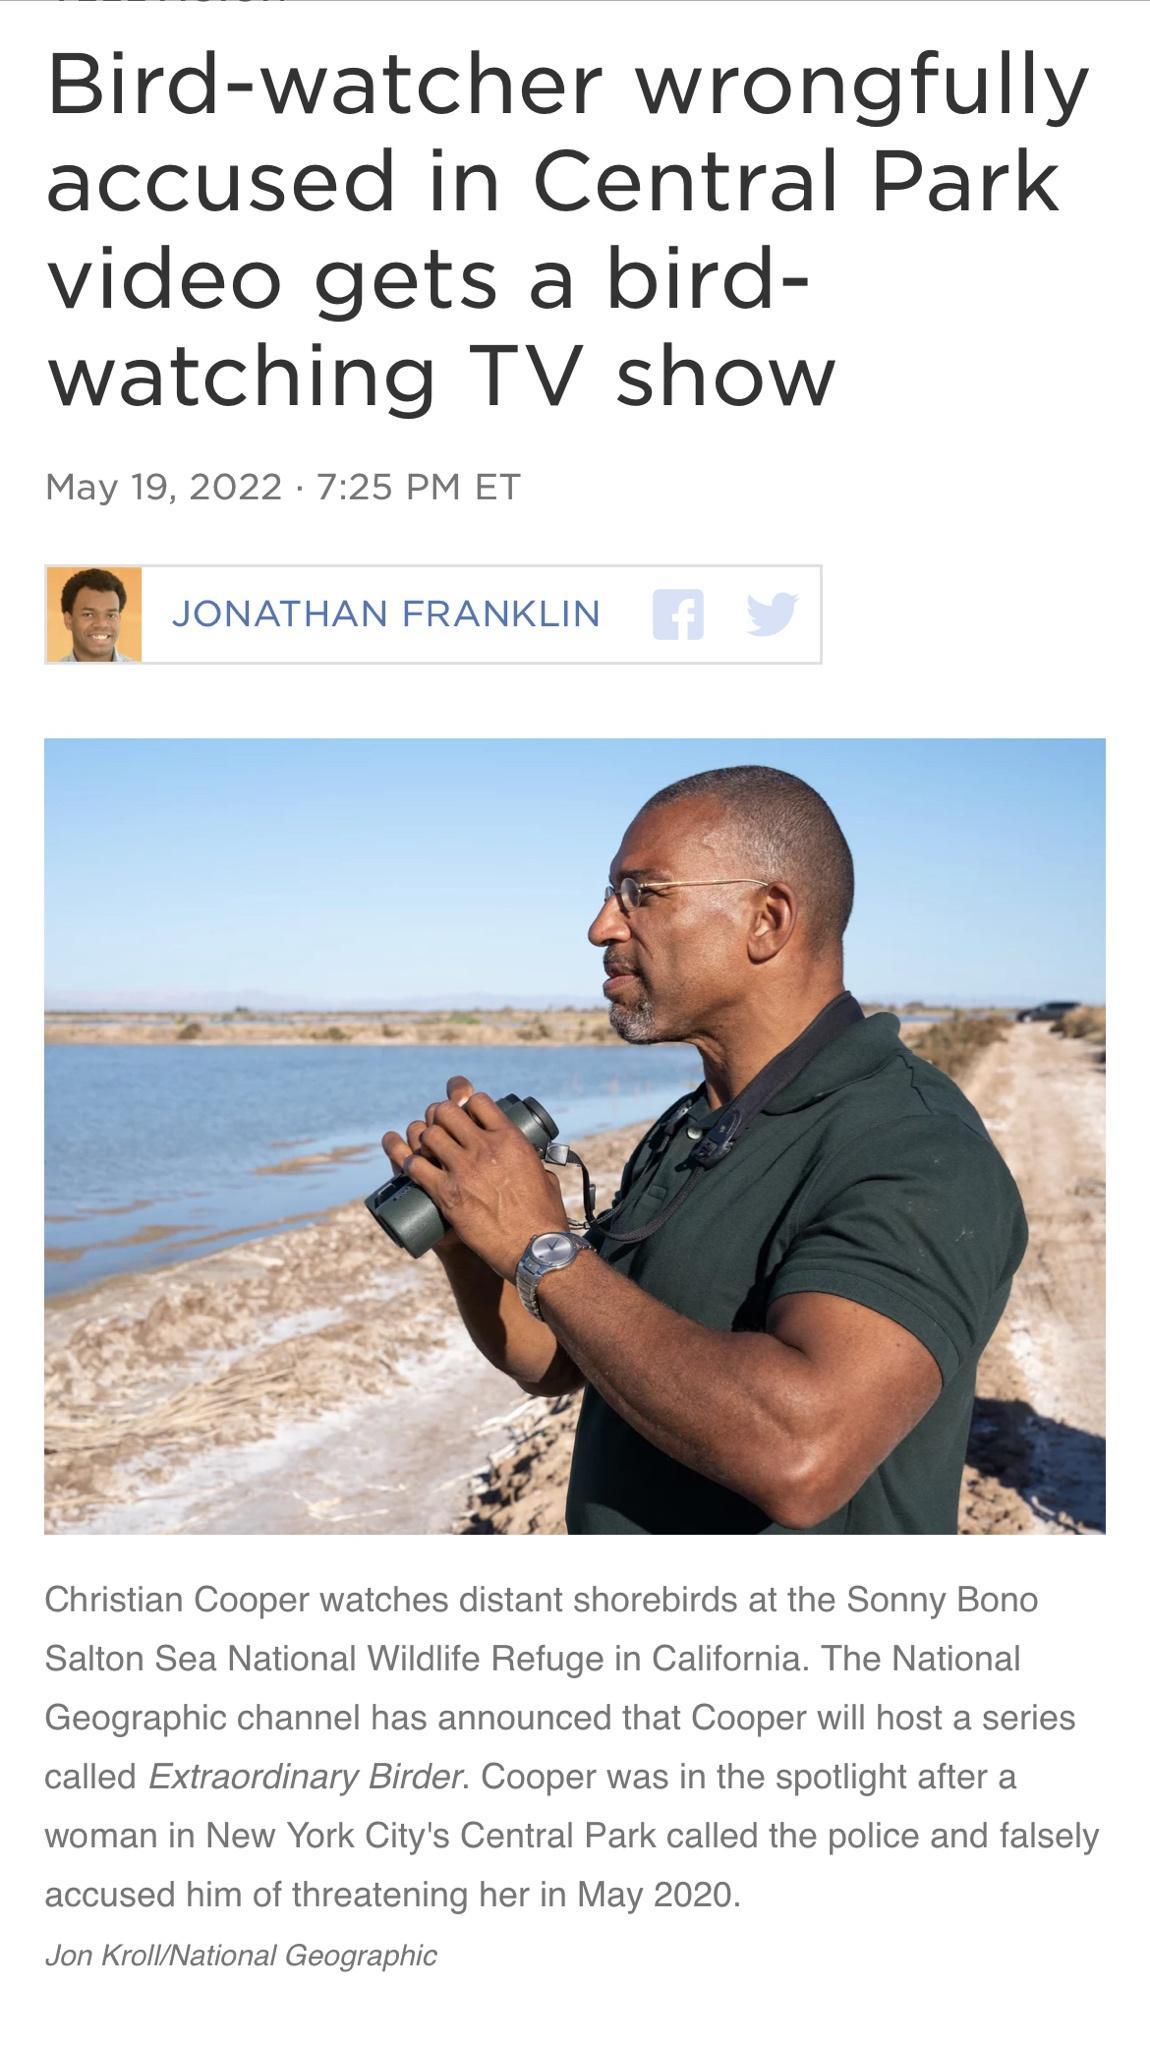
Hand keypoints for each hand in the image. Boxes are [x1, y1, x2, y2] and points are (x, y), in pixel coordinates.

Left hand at [381, 1076, 568, 1276]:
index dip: (465, 1103)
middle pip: (446, 1111)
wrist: (534, 1249)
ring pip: (428, 1135)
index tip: (462, 1113)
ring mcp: (464, 1170)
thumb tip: (530, 1160)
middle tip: (439, 1129)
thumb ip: (534, 1162)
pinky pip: (415, 1167)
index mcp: (510, 1139)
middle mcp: (485, 1148)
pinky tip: (411, 1164)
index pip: (477, 1101)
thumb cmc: (544, 1217)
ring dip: (422, 1138)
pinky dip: (409, 1162)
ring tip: (425, 1148)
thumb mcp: (544, 1177)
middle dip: (439, 1116)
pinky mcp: (447, 1195)